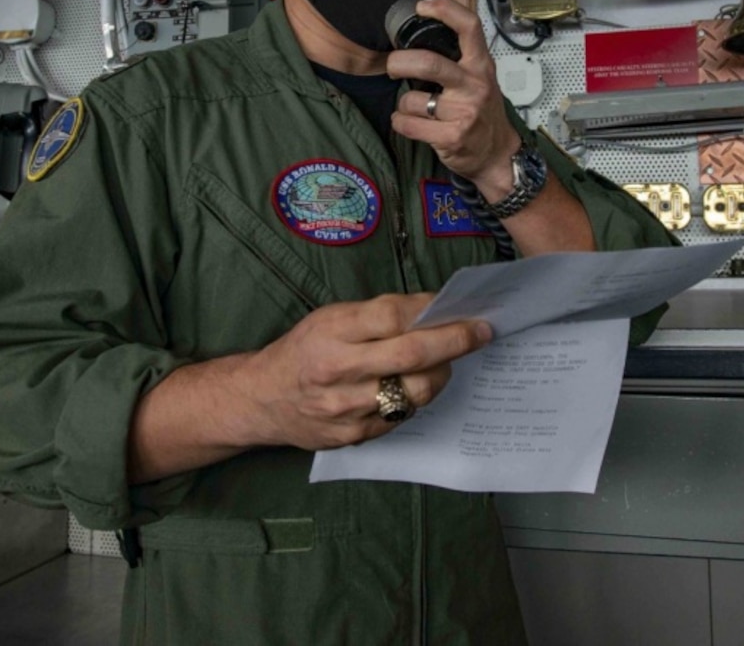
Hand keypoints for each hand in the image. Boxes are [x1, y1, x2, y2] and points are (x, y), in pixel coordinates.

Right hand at [242, 293, 491, 449]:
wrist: (263, 398)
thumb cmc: (303, 350)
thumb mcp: (330, 319)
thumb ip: (376, 316)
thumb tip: (431, 311)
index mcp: (331, 331)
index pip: (392, 316)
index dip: (430, 311)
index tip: (459, 308)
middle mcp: (337, 369)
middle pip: (411, 356)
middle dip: (454, 342)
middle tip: (480, 332)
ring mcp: (345, 408)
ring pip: (414, 393)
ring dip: (441, 375)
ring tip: (445, 363)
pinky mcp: (352, 436)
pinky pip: (400, 417)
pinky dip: (414, 400)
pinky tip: (414, 387)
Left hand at [386, 0, 519, 197]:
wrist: (497, 154)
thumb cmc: (482, 112)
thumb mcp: (480, 79)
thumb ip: (458, 60)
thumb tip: (418, 40)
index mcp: (481, 65)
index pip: (468, 27)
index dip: (444, 10)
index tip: (422, 7)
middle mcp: (474, 86)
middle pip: (429, 64)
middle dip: (400, 63)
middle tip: (392, 66)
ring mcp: (464, 113)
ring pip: (411, 100)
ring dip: (403, 105)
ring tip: (415, 110)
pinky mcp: (451, 137)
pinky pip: (407, 124)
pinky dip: (400, 123)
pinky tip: (411, 125)